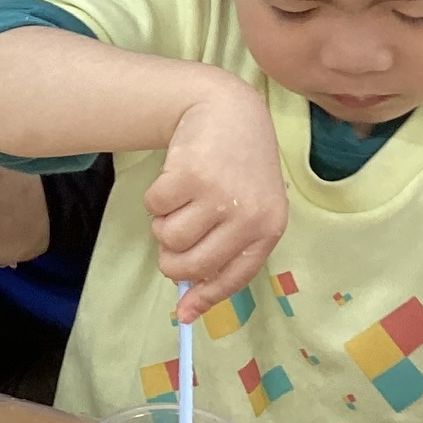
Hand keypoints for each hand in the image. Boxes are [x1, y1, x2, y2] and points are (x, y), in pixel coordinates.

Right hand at [144, 76, 285, 320]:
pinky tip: (175, 177)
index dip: (205, 296)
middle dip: (171, 258)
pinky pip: (154, 207)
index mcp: (268, 229)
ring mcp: (220, 194)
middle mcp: (249, 215)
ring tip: (180, 200)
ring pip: (169, 237)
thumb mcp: (245, 208)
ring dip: (164, 223)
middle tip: (170, 238)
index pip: (234, 276)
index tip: (182, 313)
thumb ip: (223, 251)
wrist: (229, 110)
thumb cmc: (236, 167)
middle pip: (191, 264)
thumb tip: (186, 309)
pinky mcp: (190, 173)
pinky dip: (156, 197)